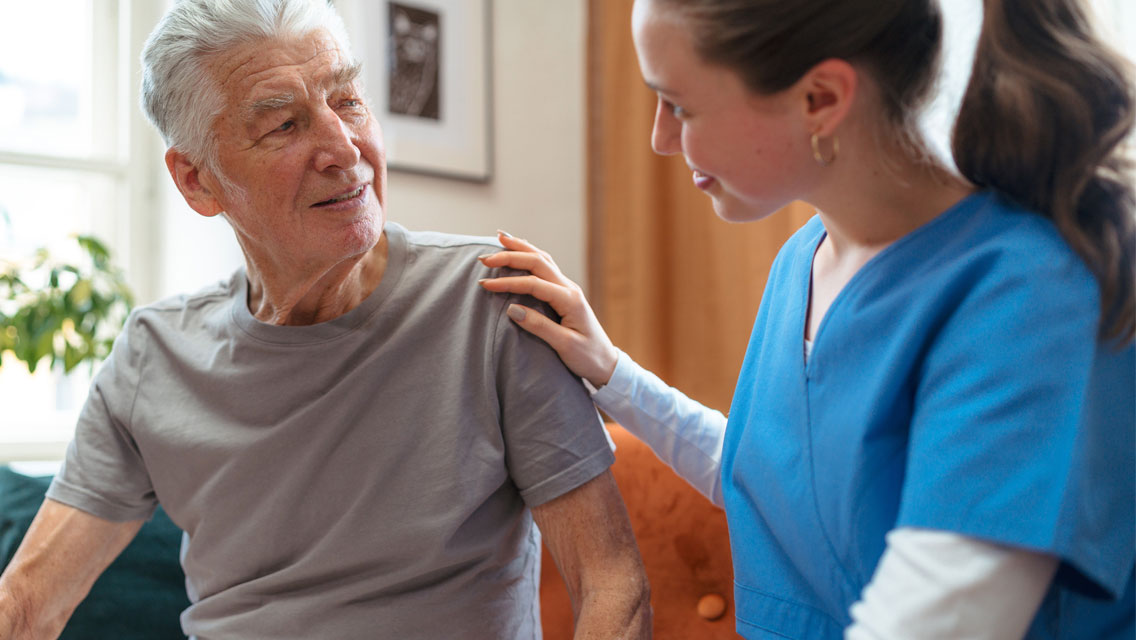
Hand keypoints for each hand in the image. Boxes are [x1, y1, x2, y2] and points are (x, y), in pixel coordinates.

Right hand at [478, 231, 618, 387]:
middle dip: (510, 256)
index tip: (485, 285)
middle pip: (538, 262)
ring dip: (521, 248)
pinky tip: (520, 250)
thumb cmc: (588, 357)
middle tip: (484, 258)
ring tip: (500, 238)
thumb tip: (512, 309)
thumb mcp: (564, 346)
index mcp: (569, 300)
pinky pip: (545, 267)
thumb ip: (539, 326)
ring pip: (542, 259)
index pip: (533, 284)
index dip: (508, 282)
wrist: (606, 363)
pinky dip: (530, 255)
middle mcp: (569, 288)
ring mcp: (568, 288)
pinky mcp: (564, 293)